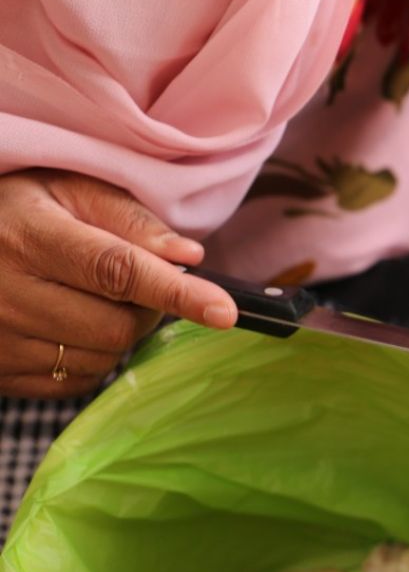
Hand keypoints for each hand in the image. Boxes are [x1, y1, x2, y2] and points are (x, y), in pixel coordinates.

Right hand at [0, 170, 236, 398]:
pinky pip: (77, 381)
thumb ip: (130, 220)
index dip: (176, 292)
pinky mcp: (1, 374)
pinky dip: (92, 357)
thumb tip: (190, 257)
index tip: (224, 311)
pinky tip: (68, 322)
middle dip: (144, 308)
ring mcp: (1, 341)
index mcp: (27, 237)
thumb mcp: (68, 189)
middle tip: (131, 282)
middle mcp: (6, 294)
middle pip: (118, 326)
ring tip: (88, 296)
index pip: (116, 270)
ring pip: (102, 358)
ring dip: (118, 332)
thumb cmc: (20, 207)